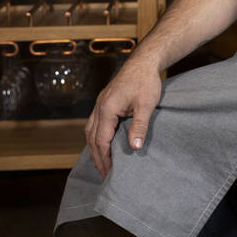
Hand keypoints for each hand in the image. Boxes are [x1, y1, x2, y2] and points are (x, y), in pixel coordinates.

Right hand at [84, 55, 162, 178]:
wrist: (143, 62)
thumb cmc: (145, 81)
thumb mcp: (145, 105)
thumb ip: (139, 126)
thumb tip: (134, 148)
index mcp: (107, 109)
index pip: (101, 141)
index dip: (105, 158)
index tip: (109, 174)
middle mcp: (99, 107)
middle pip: (92, 139)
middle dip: (98, 158)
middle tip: (104, 175)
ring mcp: (100, 104)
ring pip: (91, 131)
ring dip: (95, 148)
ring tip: (102, 163)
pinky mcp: (104, 102)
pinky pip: (94, 124)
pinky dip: (96, 137)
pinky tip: (102, 143)